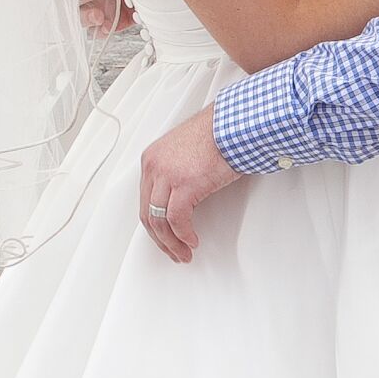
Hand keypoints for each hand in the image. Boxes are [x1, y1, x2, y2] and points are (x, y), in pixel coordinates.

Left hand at [140, 106, 242, 260]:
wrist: (233, 125)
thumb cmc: (218, 136)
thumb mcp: (186, 154)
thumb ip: (176, 175)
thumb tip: (181, 202)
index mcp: (152, 159)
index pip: (145, 200)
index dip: (154, 225)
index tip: (164, 237)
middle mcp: (154, 166)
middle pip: (148, 213)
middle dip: (160, 239)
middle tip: (172, 251)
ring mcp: (167, 175)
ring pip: (159, 221)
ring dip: (171, 242)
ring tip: (183, 252)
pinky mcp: (184, 184)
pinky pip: (177, 219)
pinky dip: (184, 234)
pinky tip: (192, 240)